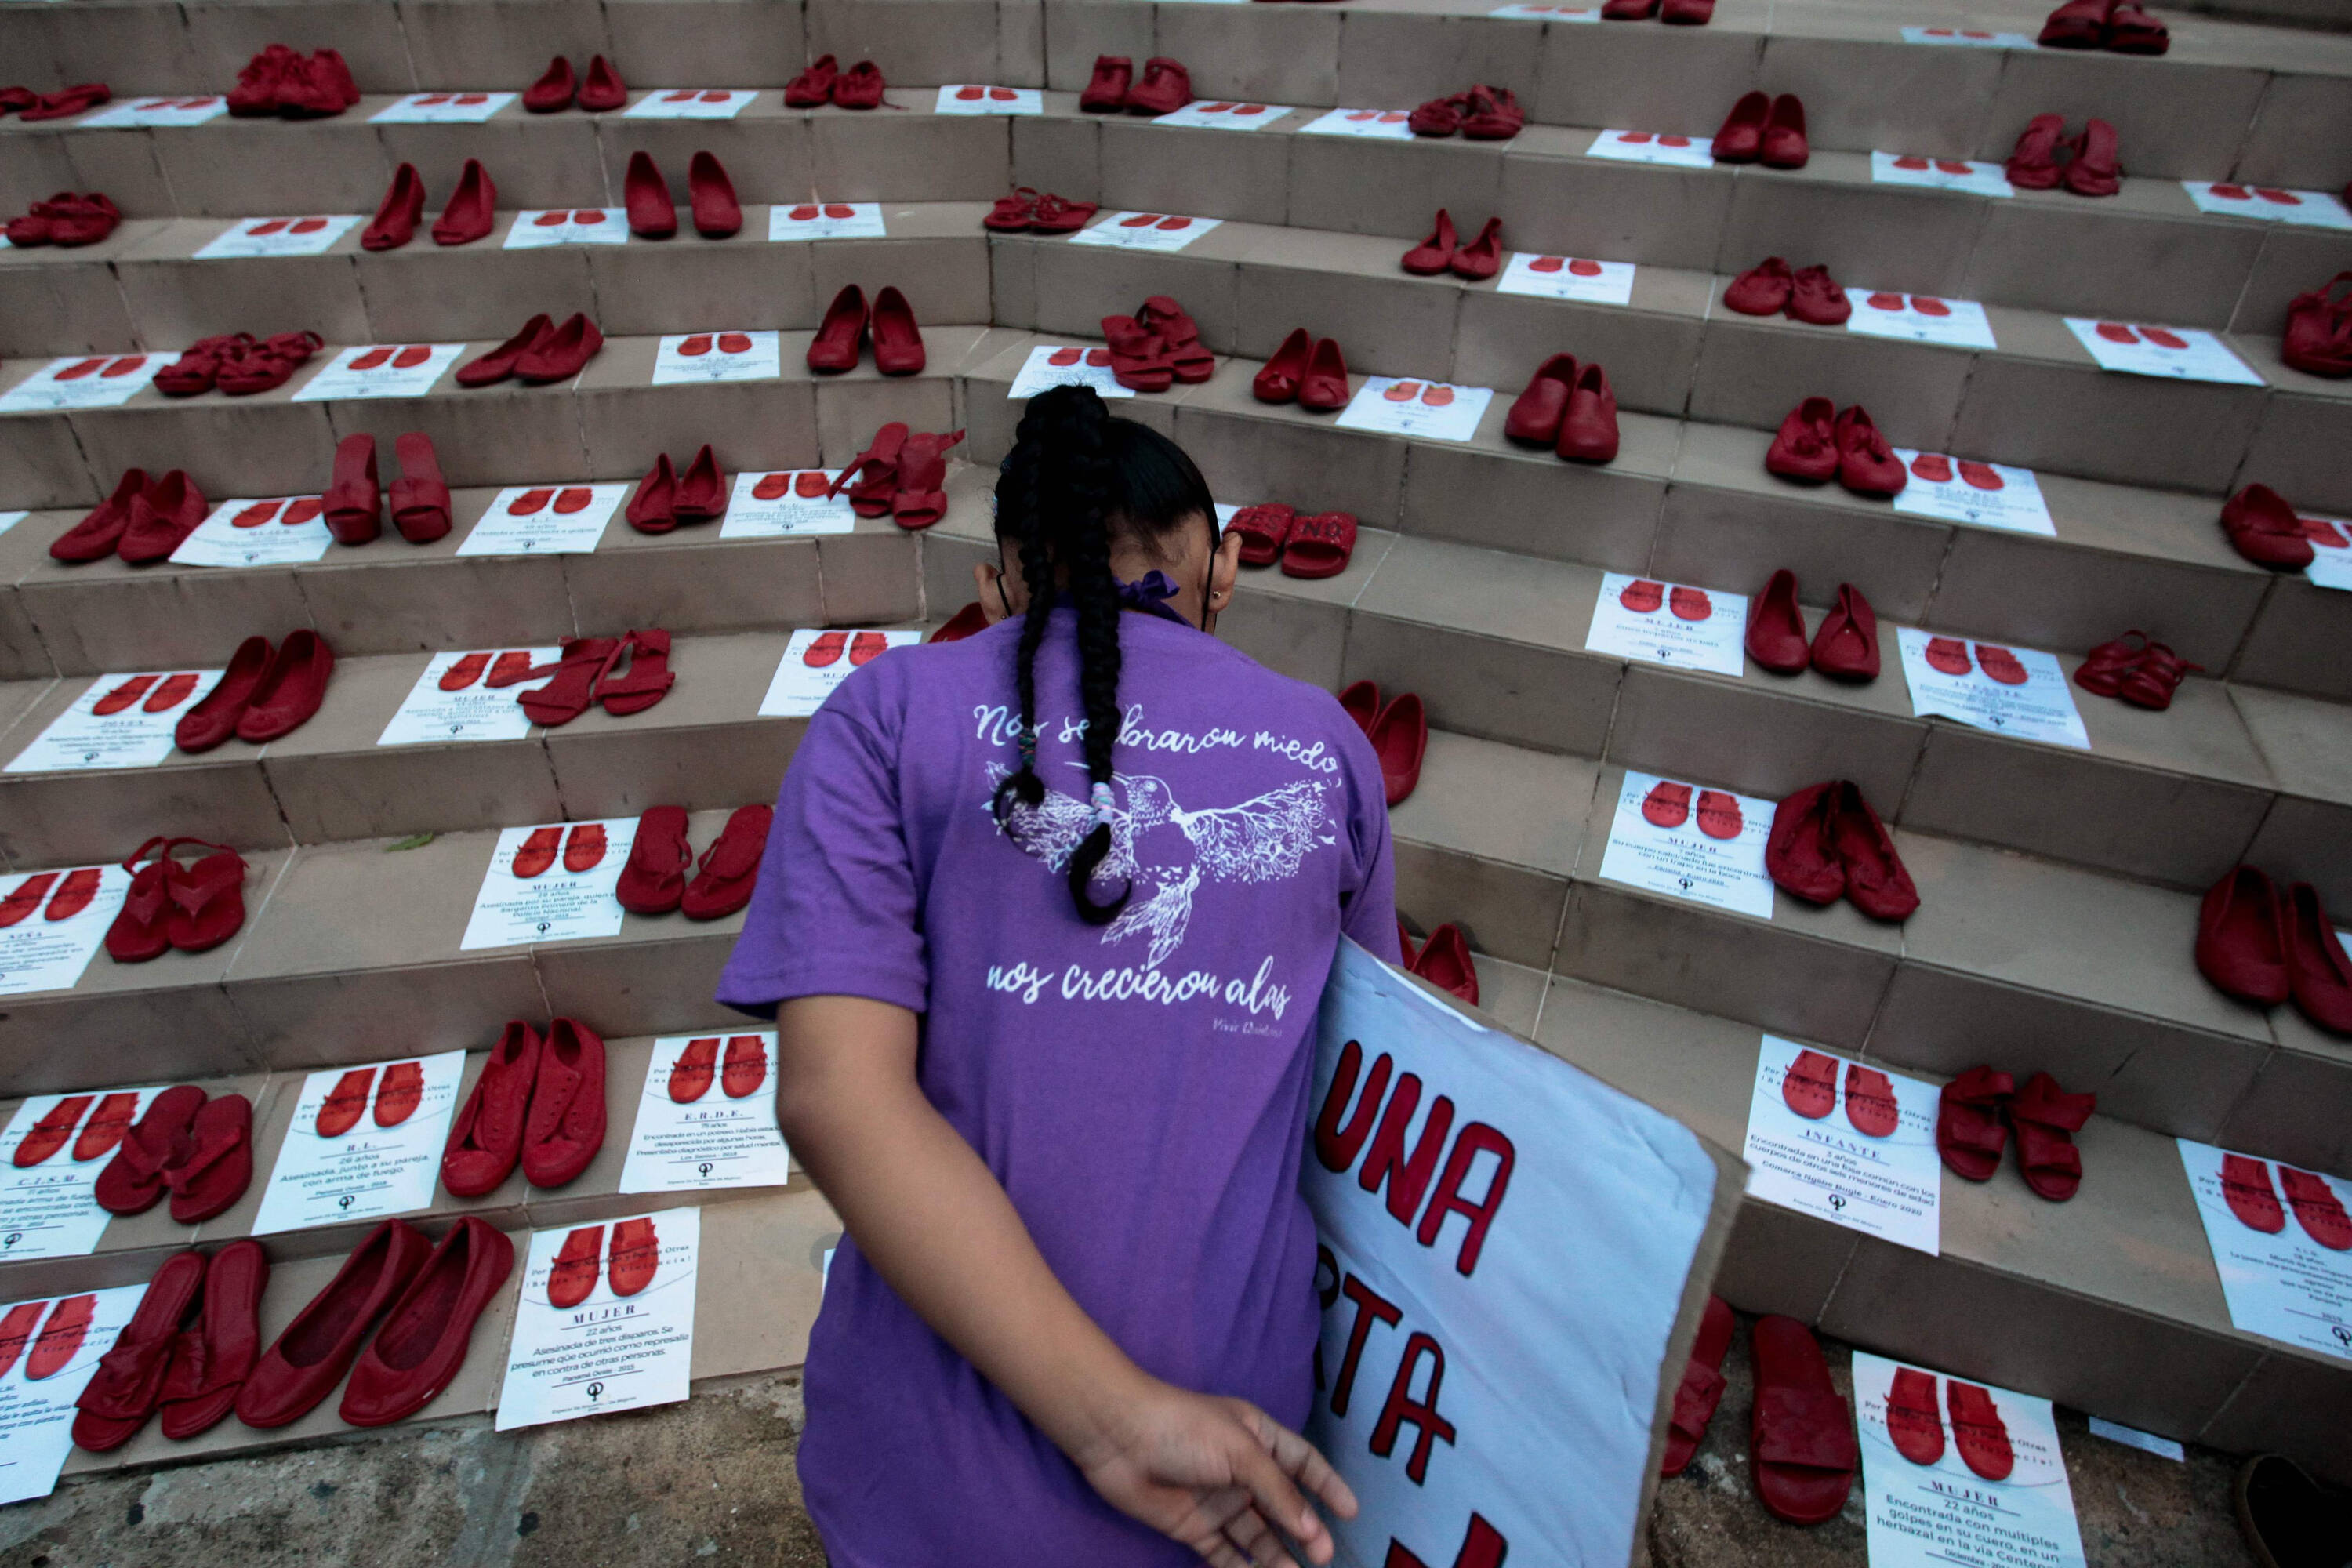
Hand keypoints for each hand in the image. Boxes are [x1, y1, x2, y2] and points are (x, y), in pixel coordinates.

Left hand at [1075, 1380, 1358, 1567]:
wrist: (1120, 1439)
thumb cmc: (1184, 1429)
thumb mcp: (1241, 1451)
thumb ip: (1278, 1491)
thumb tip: (1312, 1528)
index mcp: (1258, 1438)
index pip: (1303, 1462)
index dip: (1327, 1484)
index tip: (1351, 1511)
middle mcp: (1242, 1471)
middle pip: (1283, 1507)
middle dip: (1305, 1531)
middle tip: (1324, 1556)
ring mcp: (1218, 1501)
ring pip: (1257, 1536)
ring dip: (1277, 1555)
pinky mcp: (1194, 1527)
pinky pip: (1225, 1554)